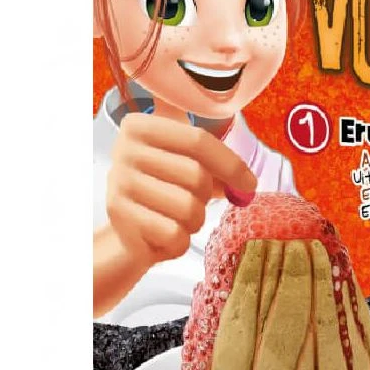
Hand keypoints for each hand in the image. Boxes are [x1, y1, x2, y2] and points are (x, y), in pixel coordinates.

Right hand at [106, 113, 257, 266]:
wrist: (125, 232)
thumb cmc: (164, 189)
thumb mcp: (185, 162)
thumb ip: (215, 160)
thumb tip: (247, 183)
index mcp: (140, 126)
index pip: (198, 140)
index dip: (231, 164)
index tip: (250, 183)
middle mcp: (124, 150)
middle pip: (195, 174)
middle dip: (206, 196)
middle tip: (195, 202)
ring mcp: (119, 184)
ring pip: (187, 208)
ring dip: (194, 221)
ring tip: (178, 219)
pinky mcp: (119, 219)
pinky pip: (173, 235)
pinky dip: (179, 242)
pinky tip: (165, 235)